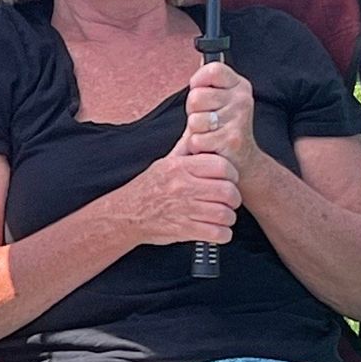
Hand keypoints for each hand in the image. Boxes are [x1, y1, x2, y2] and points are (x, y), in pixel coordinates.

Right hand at [119, 129, 241, 247]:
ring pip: (225, 214)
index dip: (232, 173)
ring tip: (224, 216)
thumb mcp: (165, 162)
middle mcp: (182, 187)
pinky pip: (217, 233)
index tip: (231, 179)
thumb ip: (185, 147)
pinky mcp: (184, 230)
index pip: (221, 166)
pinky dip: (223, 234)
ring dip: (229, 217)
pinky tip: (217, 230)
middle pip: (227, 191)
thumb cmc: (149, 188)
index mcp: (180, 167)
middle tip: (230, 200)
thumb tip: (198, 127)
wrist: (126, 214)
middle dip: (234, 198)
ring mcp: (184, 210)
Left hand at [180, 57, 258, 173]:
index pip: (212, 69)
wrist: (242, 162)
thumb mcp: (220, 101)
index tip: (200, 92)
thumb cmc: (223, 130)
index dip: (198, 82)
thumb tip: (201, 59)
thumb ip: (209, 82)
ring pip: (194, 120)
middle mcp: (242, 99)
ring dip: (195, 133)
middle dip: (193, 113)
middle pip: (196, 97)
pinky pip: (196, 140)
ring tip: (209, 136)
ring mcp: (238, 119)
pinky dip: (197, 148)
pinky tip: (211, 148)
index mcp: (239, 86)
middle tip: (206, 122)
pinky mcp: (232, 140)